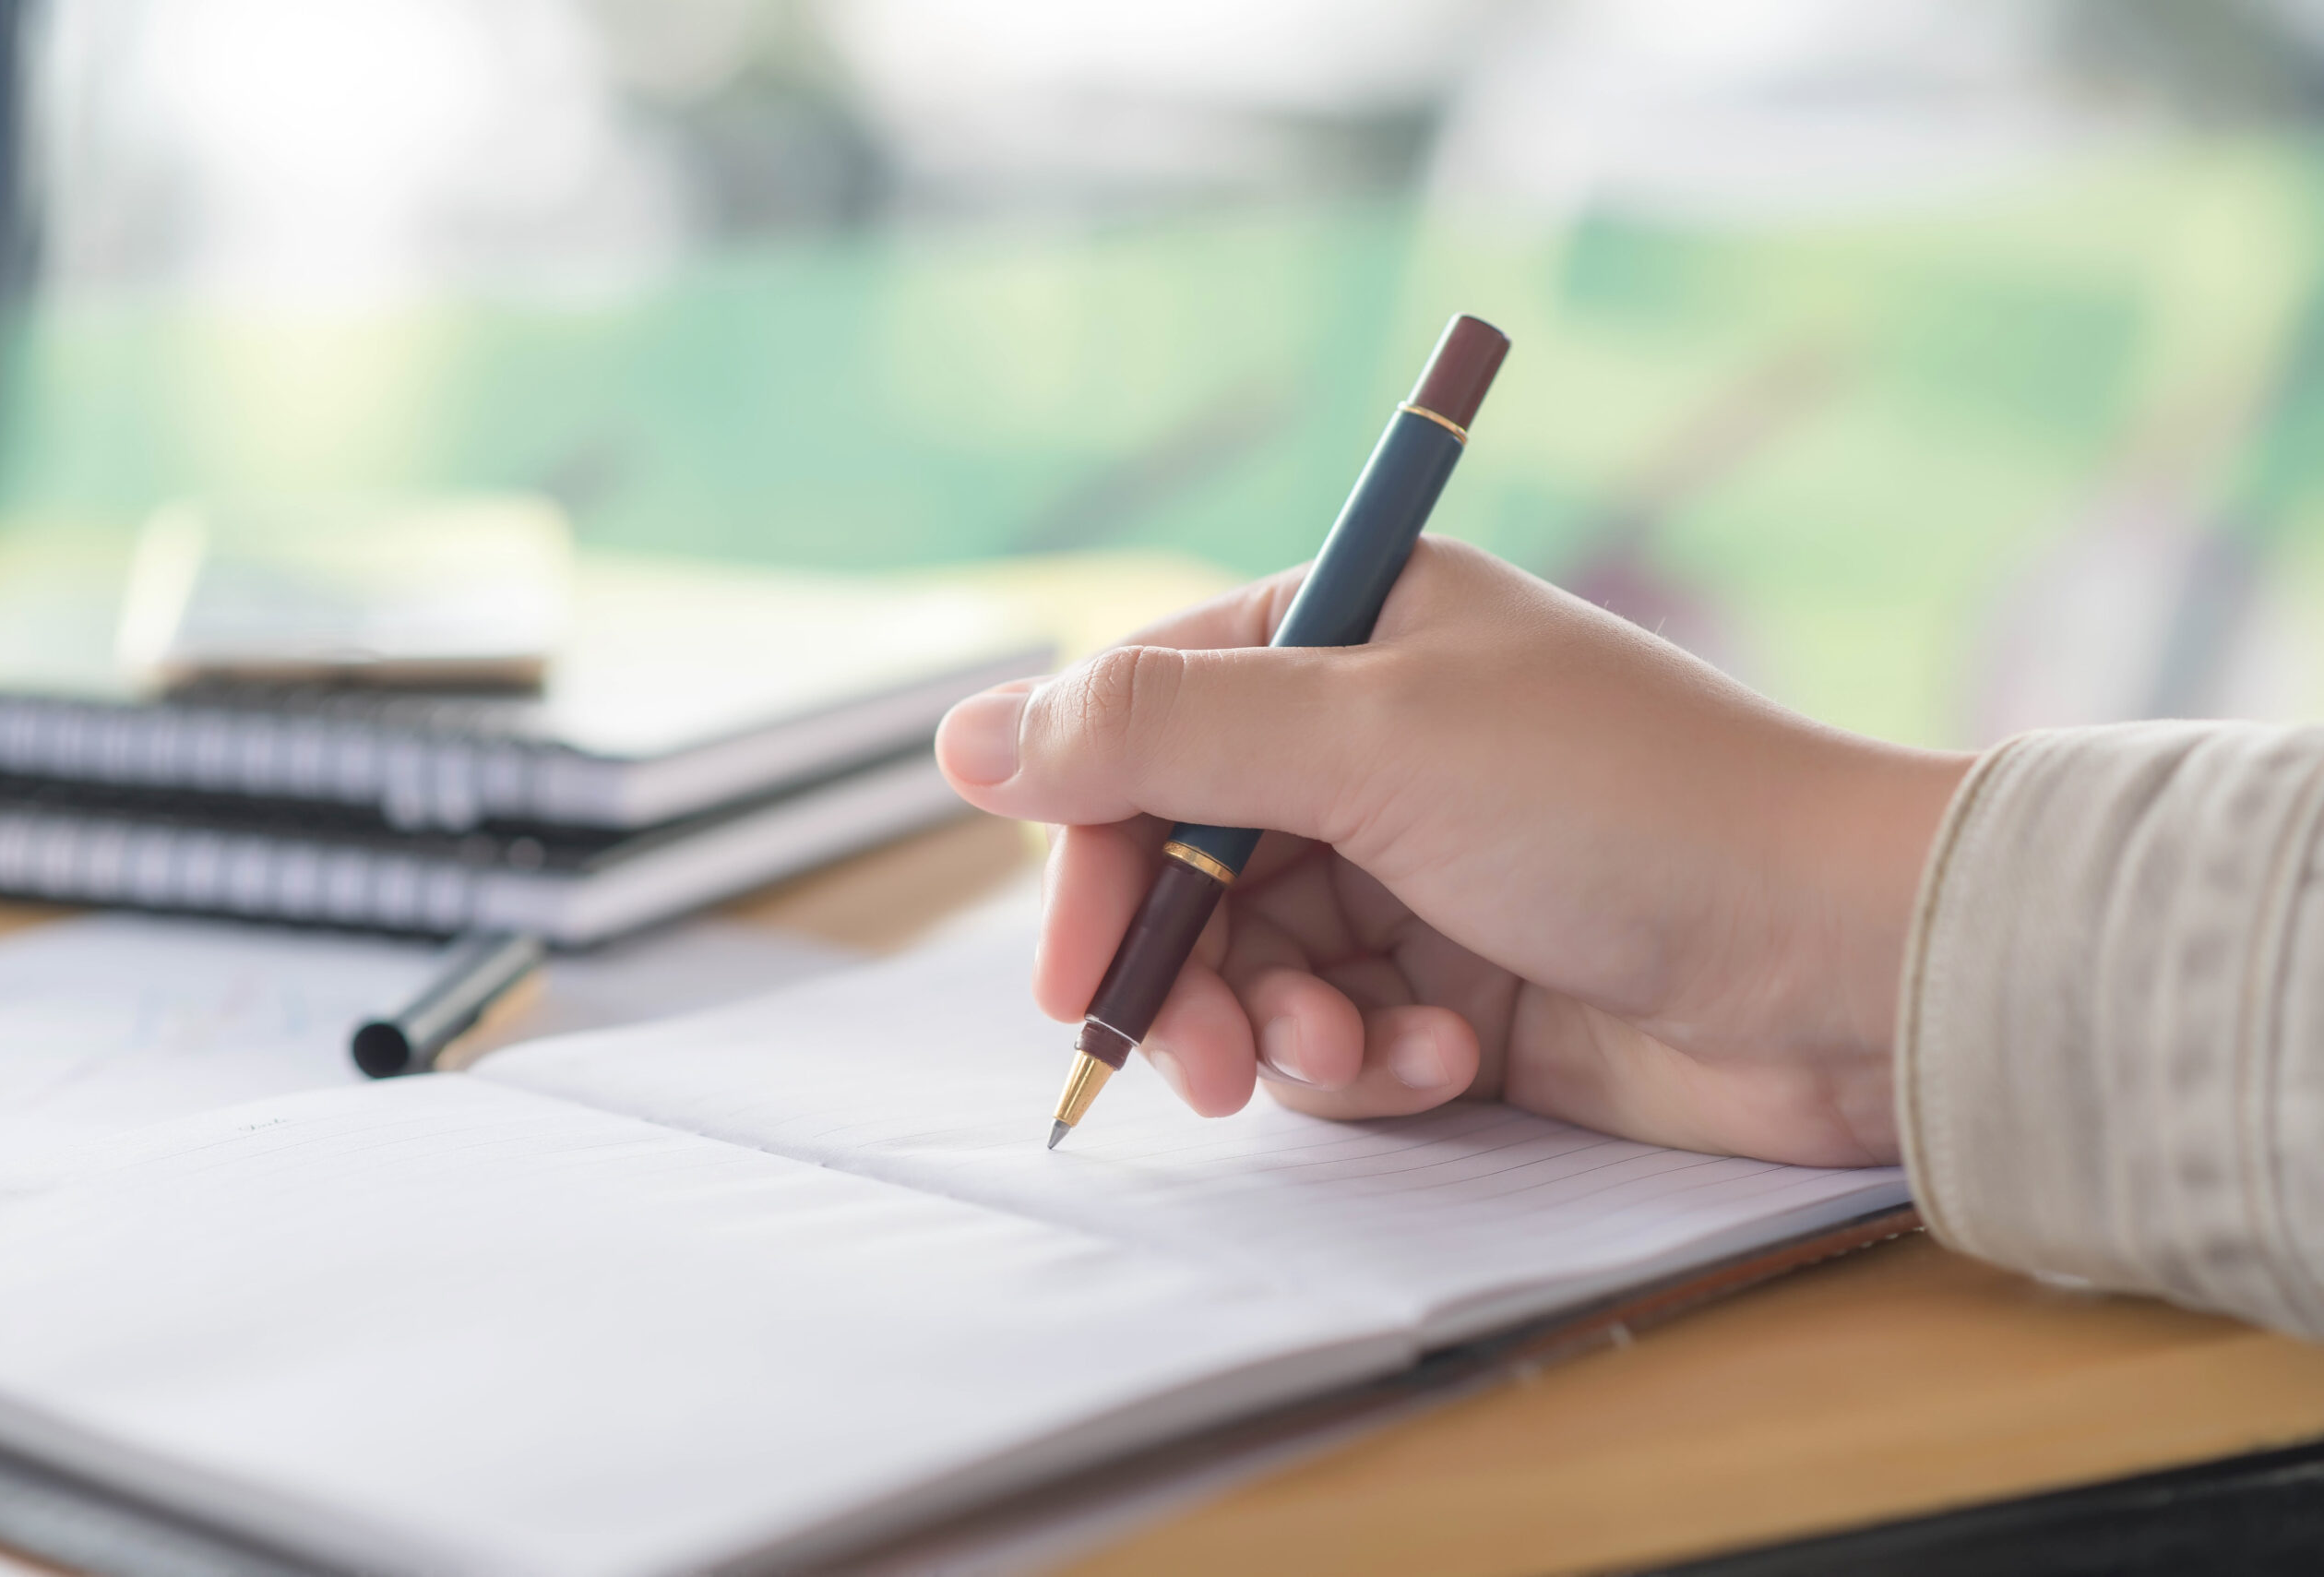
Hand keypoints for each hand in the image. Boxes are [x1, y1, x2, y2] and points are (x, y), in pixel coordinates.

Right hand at [935, 538, 1970, 1166]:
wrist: (1843, 966)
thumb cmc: (1624, 810)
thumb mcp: (1371, 739)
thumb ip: (1156, 732)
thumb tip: (961, 736)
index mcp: (1351, 631)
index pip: (1148, 723)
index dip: (1096, 845)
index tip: (1075, 967)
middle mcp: (1374, 740)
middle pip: (1188, 858)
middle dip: (1190, 970)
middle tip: (1201, 1067)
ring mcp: (1417, 864)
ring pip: (1255, 961)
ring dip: (1284, 1030)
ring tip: (1360, 1059)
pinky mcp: (1459, 978)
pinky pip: (1341, 1032)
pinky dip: (1371, 1064)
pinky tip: (1446, 1065)